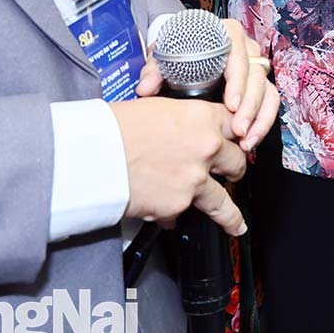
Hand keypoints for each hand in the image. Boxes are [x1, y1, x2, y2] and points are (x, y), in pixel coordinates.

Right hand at [111, 95, 249, 234]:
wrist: (93, 155)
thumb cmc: (115, 128)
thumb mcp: (156, 108)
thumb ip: (181, 122)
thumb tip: (183, 132)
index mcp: (202, 117)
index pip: (235, 125)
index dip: (237, 135)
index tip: (239, 142)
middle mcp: (206, 147)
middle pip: (238, 161)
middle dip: (235, 169)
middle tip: (233, 175)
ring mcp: (195, 179)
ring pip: (224, 202)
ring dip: (231, 214)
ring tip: (236, 224)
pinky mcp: (178, 205)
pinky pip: (183, 215)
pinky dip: (175, 217)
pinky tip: (168, 217)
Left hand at [135, 19, 279, 151]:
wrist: (184, 53)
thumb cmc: (178, 50)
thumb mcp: (163, 56)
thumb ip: (154, 70)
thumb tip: (146, 87)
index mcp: (227, 35)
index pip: (239, 56)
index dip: (237, 81)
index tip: (230, 104)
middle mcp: (246, 49)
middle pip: (257, 76)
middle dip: (250, 106)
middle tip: (237, 130)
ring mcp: (254, 68)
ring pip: (268, 92)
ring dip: (260, 119)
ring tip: (245, 141)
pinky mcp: (258, 86)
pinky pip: (270, 104)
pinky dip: (262, 123)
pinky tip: (249, 140)